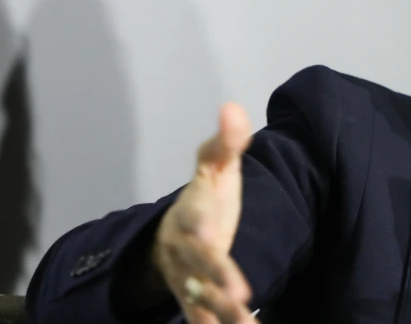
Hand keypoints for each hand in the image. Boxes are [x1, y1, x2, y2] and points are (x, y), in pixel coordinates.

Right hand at [152, 103, 258, 323]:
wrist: (170, 236)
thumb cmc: (203, 199)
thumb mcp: (214, 168)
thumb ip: (227, 143)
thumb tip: (232, 107)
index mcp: (191, 219)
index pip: (196, 228)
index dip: (203, 236)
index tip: (214, 240)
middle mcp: (186, 254)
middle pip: (200, 270)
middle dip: (219, 283)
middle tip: (240, 299)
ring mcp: (190, 281)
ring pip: (203, 303)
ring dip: (223, 317)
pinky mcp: (197, 301)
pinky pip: (206, 319)